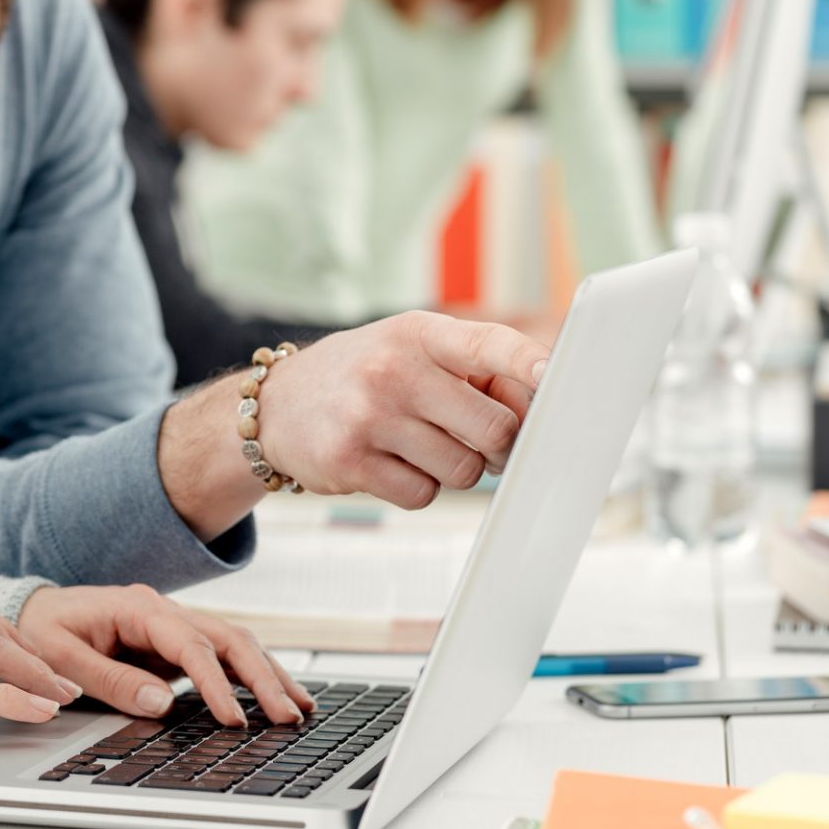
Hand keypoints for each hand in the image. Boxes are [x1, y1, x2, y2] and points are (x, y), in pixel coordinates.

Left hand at [18, 584, 314, 727]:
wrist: (31, 612)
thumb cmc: (42, 631)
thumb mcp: (61, 658)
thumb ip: (109, 680)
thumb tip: (162, 704)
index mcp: (136, 607)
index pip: (190, 644)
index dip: (215, 682)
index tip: (233, 719)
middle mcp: (162, 611)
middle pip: (228, 637)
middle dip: (262, 677)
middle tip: (288, 716)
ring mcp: (172, 626)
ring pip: (234, 643)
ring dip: (268, 674)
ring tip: (300, 708)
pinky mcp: (173, 644)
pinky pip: (221, 657)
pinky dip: (251, 676)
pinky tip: (275, 696)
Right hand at [260, 311, 548, 508]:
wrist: (276, 405)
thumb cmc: (361, 376)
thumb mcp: (408, 350)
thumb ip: (472, 372)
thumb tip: (536, 415)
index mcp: (416, 333)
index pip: (488, 342)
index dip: (528, 362)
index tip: (553, 377)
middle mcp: (392, 369)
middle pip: (494, 427)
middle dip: (500, 445)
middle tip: (481, 440)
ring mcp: (369, 415)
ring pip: (465, 469)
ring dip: (456, 468)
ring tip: (421, 446)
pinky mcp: (350, 460)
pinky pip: (424, 494)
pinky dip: (419, 488)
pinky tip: (391, 463)